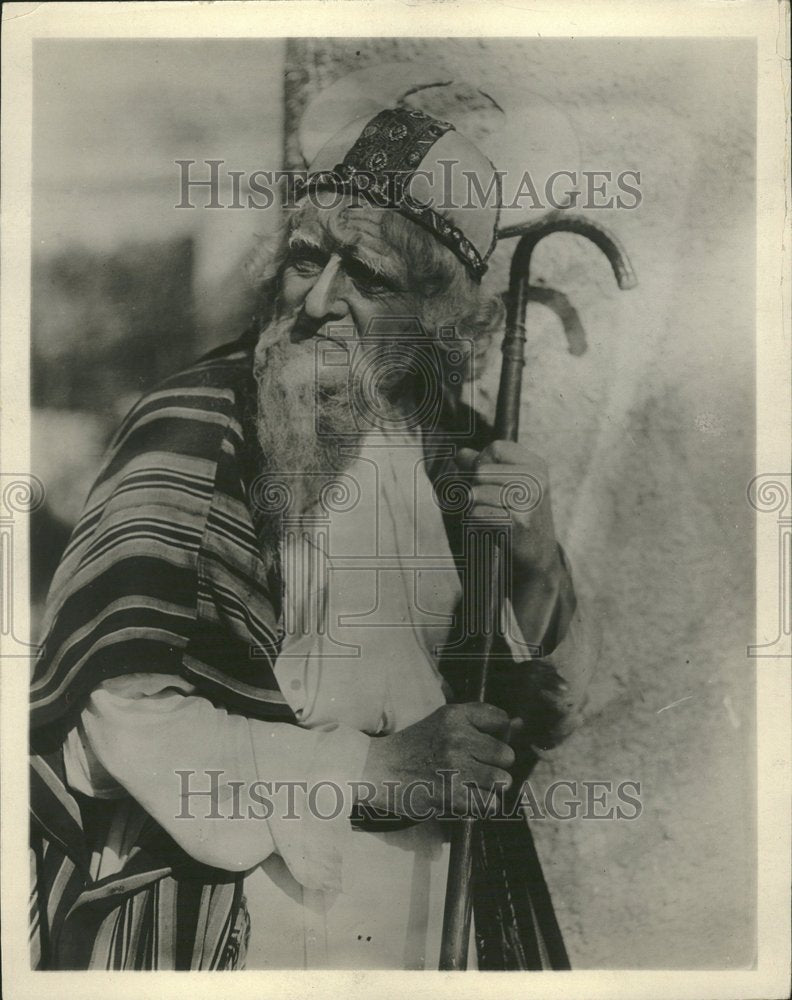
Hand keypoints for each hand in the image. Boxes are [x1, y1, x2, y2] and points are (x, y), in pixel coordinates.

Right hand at [360, 703, 523, 818]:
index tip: (483, 744)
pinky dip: (480, 805)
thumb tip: (520, 724)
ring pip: (502, 780)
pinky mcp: (450, 793)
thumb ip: (480, 723)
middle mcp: (457, 736)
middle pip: (506, 754)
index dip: (498, 736)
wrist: (377, 769)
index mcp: (455, 714)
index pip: (502, 720)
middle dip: (496, 765)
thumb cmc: (415, 747)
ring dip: (490, 787)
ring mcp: (454, 765)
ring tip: (471, 785)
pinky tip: (464, 798)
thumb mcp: (443, 724)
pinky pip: (489, 803)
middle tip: (476, 769)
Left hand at [456, 441, 560, 578]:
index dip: (482, 462)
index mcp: (536, 466)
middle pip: (481, 470)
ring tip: (491, 516)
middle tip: (490, 504)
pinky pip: (476, 513)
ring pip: (475, 492)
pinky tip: (491, 528)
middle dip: (475, 487)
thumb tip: (459, 453)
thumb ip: (482, 466)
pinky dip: (476, 521)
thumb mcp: (508, 485)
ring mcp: (528, 502)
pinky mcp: (517, 523)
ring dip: (474, 506)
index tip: (488, 480)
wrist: (538, 556)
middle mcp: (536, 481)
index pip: (495, 448)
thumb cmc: (518, 515)